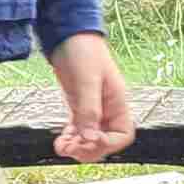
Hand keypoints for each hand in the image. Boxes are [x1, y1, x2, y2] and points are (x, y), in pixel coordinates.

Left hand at [47, 32, 138, 163]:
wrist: (67, 34)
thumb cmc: (83, 51)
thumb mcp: (87, 80)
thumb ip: (89, 109)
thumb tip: (90, 137)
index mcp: (117, 102)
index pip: (123, 135)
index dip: (108, 144)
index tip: (89, 139)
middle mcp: (107, 108)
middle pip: (106, 141)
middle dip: (89, 150)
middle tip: (72, 149)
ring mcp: (93, 109)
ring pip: (90, 138)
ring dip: (77, 148)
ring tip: (62, 147)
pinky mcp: (79, 107)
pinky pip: (79, 130)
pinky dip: (70, 139)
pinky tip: (60, 142)